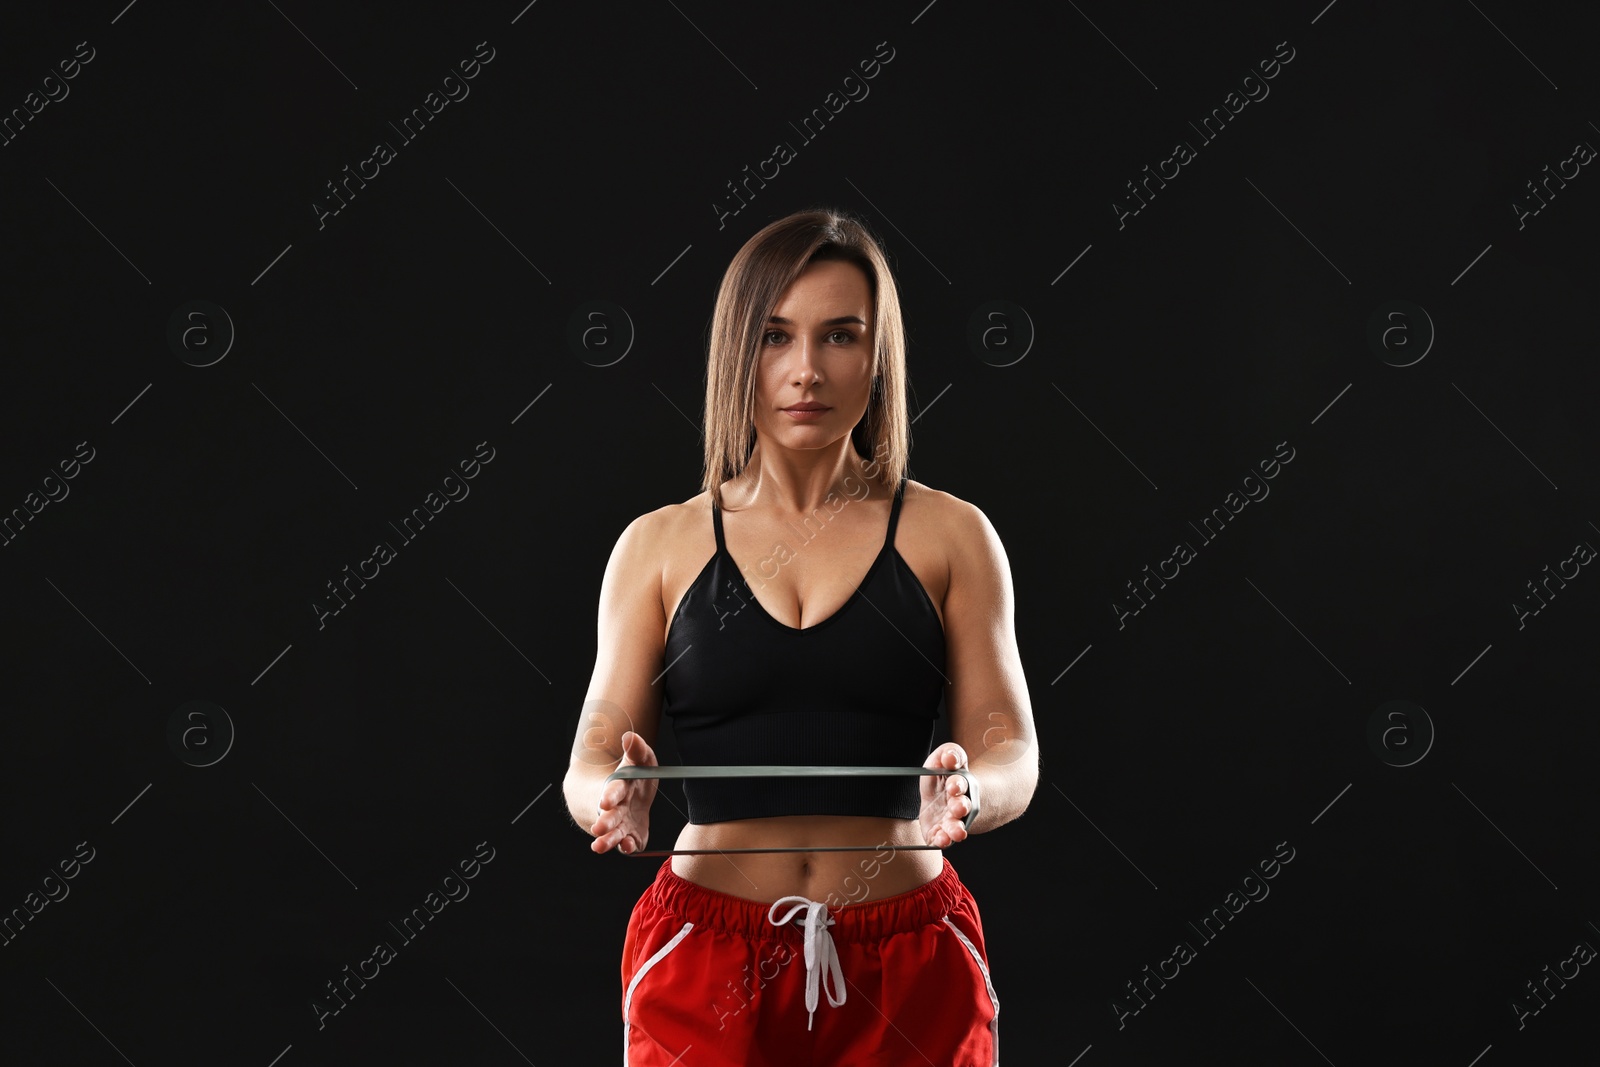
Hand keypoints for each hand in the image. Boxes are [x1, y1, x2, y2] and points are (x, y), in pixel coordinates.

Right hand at [589, 731, 658, 853]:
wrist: (623, 798)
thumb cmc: (632, 778)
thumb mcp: (639, 760)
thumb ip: (636, 750)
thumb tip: (630, 736)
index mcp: (618, 788)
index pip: (613, 791)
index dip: (610, 796)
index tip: (605, 801)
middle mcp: (617, 808)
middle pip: (610, 816)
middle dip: (604, 821)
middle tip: (598, 827)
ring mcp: (622, 824)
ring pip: (613, 834)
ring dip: (607, 840)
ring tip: (600, 846)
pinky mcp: (630, 835)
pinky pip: (628, 844)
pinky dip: (627, 847)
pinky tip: (627, 847)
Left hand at [919, 743, 977, 848]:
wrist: (946, 800)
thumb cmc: (943, 778)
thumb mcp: (944, 759)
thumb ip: (948, 754)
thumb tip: (949, 757)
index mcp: (960, 784)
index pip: (961, 782)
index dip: (957, 783)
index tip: (952, 785)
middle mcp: (960, 804)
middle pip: (963, 806)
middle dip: (961, 807)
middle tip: (957, 807)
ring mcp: (952, 820)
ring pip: (957, 826)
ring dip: (956, 829)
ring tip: (956, 833)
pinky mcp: (942, 832)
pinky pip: (944, 839)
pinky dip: (943, 841)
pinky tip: (941, 840)